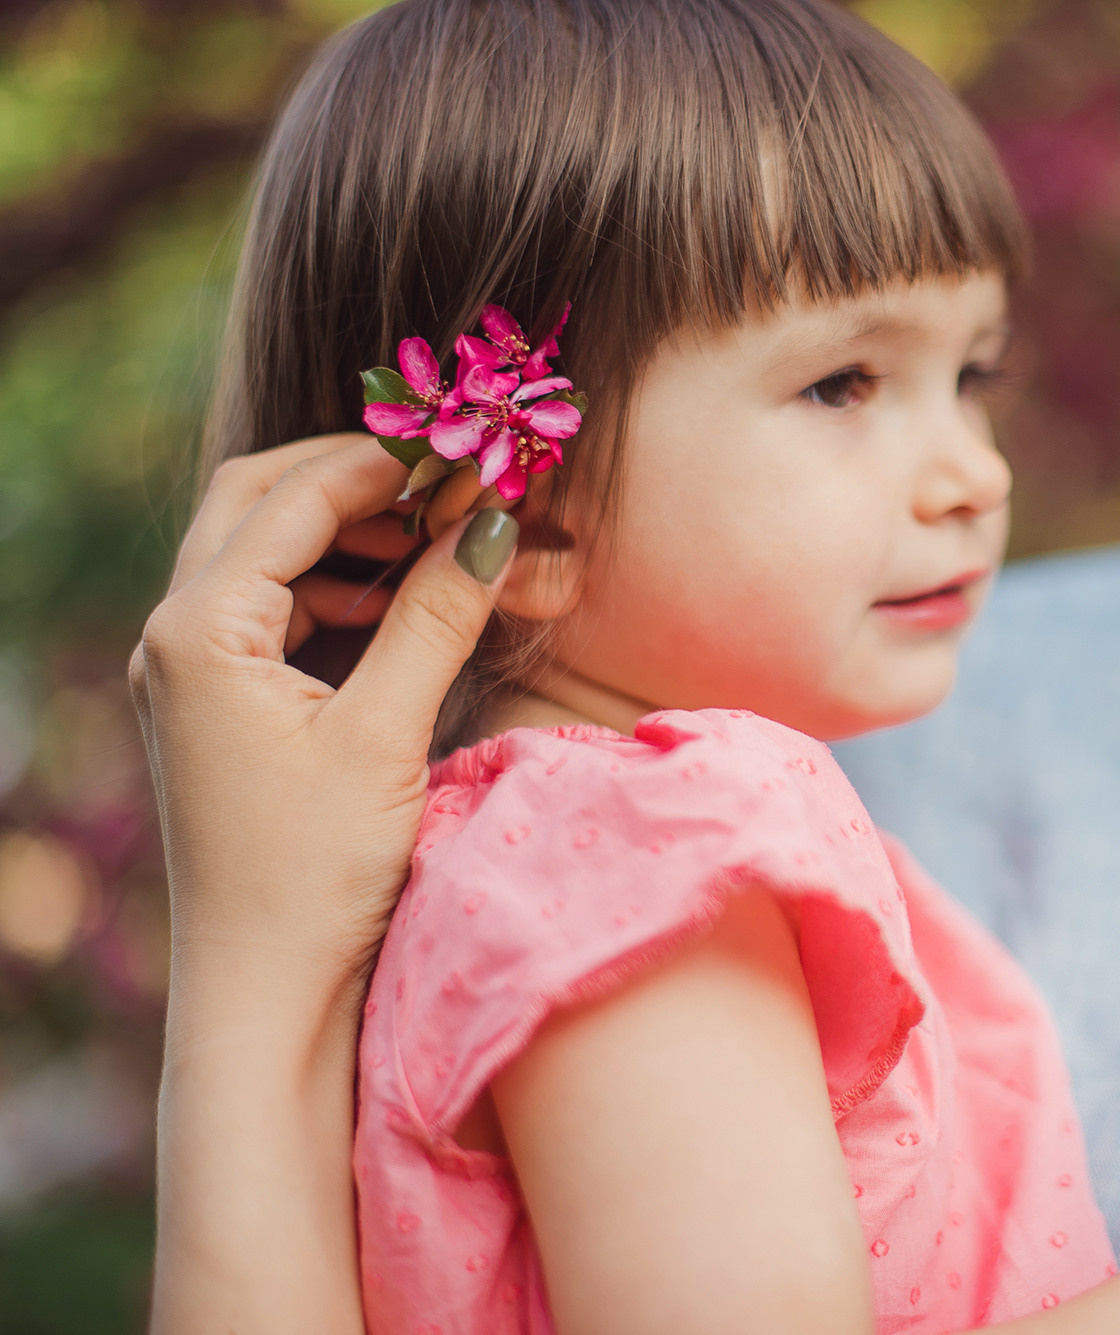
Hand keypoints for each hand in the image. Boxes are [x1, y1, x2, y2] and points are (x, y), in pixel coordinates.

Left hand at [135, 433, 517, 1333]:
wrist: (264, 993)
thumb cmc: (315, 873)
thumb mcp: (385, 734)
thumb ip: (435, 615)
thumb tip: (494, 524)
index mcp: (200, 630)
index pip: (297, 498)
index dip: (393, 468)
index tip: (477, 458)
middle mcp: (178, 637)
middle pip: (261, 501)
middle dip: (362, 482)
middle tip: (453, 483)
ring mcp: (192, 673)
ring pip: (271, 554)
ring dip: (361, 540)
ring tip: (451, 549)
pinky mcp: (221, 708)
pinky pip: (278, 612)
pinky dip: (344, 593)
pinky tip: (408, 611)